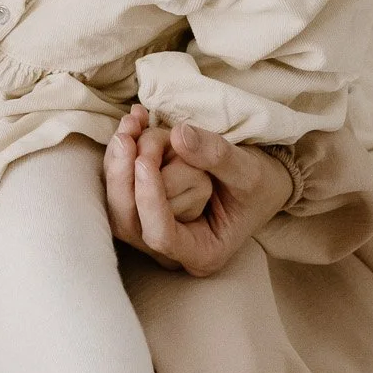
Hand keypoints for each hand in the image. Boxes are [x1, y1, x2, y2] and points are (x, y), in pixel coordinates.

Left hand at [105, 107, 294, 271]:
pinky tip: (134, 120)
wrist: (253, 180)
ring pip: (116, 199)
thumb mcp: (249, 171)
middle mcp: (170, 248)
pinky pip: (118, 179)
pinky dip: (120, 149)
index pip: (161, 236)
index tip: (145, 162)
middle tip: (138, 132)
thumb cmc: (257, 184)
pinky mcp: (139, 203)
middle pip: (127, 220)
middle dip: (125, 173)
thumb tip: (180, 136)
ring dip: (118, 157)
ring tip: (135, 121)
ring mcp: (150, 226)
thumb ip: (217, 156)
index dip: (148, 200)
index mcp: (201, 252)